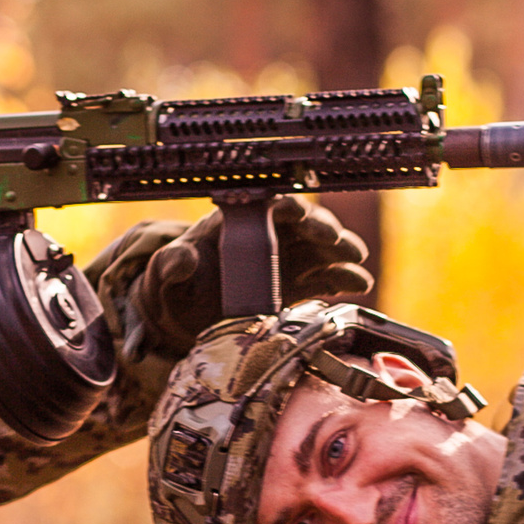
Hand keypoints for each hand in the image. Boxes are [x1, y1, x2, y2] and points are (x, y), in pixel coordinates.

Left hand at [135, 195, 372, 351]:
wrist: (182, 317)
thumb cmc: (173, 287)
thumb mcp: (164, 275)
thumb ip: (171, 264)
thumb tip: (183, 258)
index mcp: (235, 224)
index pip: (266, 206)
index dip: (286, 207)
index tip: (301, 215)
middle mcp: (265, 235)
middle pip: (301, 223)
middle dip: (322, 229)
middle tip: (338, 242)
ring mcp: (283, 260)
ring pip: (319, 248)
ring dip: (340, 252)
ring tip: (356, 262)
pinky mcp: (295, 285)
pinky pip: (324, 278)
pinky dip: (343, 279)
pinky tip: (359, 284)